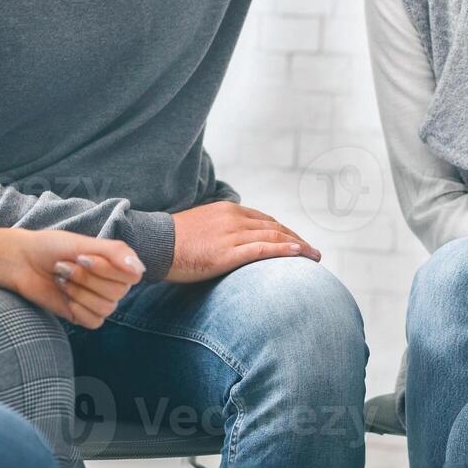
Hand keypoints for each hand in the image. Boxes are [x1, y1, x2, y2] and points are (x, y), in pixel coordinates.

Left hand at [0, 227, 144, 329]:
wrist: (22, 262)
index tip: (82, 256)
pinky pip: (94, 321)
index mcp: (117, 265)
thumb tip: (140, 270)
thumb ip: (116, 252)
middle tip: (64, 266)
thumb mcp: (85, 243)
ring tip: (61, 278)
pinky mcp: (84, 316)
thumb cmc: (53, 247)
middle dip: (86, 278)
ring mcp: (98, 301)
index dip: (107, 268)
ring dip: (78, 292)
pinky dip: (77, 308)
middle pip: (117, 292)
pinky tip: (64, 297)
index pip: (132, 275)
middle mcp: (112, 284)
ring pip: (106, 308)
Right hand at [166, 202, 320, 281]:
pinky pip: (262, 250)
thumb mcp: (202, 227)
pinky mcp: (226, 254)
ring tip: (313, 257)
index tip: (298, 242)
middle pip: (275, 228)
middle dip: (297, 239)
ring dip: (298, 246)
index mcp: (229, 211)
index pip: (266, 220)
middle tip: (313, 253)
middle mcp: (234, 219)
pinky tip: (298, 254)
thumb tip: (232, 243)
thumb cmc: (175, 241)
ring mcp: (231, 235)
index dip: (285, 232)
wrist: (154, 245)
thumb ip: (221, 230)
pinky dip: (283, 250)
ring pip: (273, 237)